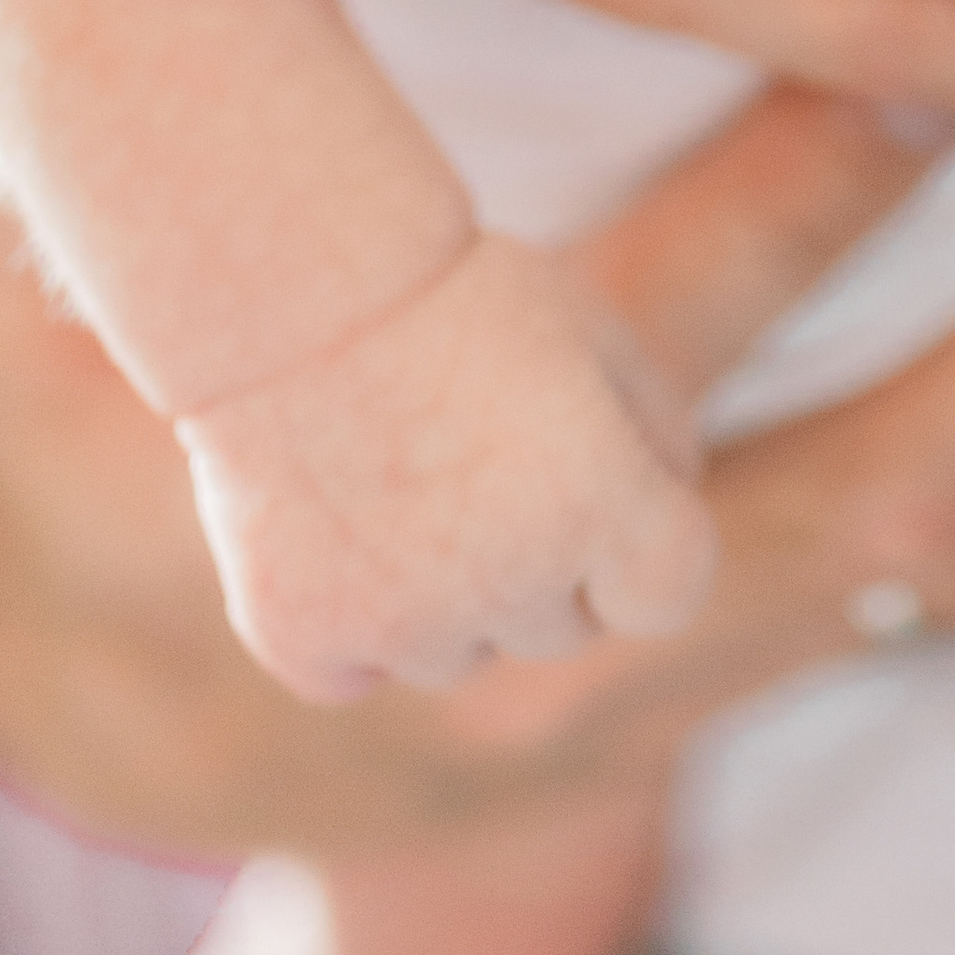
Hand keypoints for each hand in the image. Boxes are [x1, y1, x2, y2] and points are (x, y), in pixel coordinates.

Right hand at [0, 64, 954, 855]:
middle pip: (888, 477)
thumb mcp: (25, 283)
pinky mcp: (757, 673)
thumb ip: (140, 149)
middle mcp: (560, 629)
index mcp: (389, 501)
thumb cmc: (77, 419)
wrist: (146, 700)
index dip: (812, 171)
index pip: (645, 326)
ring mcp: (678, 674)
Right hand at [177, 233, 710, 700]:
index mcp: (600, 503)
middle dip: (543, 562)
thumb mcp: (589, 330)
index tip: (602, 486)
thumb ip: (655, 430)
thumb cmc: (451, 292)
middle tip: (474, 456)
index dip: (646, 542)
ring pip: (458, 658)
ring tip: (397, 479)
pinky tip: (332, 530)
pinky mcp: (300, 634)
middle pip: (564, 629)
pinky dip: (346, 624)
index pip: (670, 594)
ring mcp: (398, 620)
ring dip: (447, 598)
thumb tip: (669, 500)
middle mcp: (509, 581)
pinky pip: (351, 673)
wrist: (284, 280)